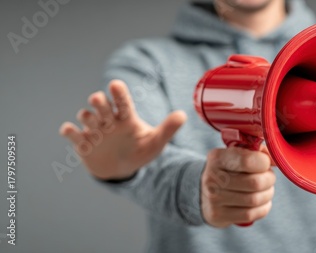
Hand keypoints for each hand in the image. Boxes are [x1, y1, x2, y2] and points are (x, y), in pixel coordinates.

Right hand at [59, 80, 185, 179]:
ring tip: (94, 124)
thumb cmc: (140, 152)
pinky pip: (73, 134)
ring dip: (87, 117)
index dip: (118, 93)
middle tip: (99, 100)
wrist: (122, 169)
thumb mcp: (156, 142)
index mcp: (126, 117)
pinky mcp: (83, 144)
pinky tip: (69, 130)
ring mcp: (95, 131)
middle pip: (101, 105)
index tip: (115, 84)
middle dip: (99, 101)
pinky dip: (69, 131)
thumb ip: (168, 129)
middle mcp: (109, 120)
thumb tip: (183, 115)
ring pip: (86, 117)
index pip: (122, 101)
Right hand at [201, 146, 274, 227]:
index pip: (248, 161)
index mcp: (217, 158)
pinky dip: (263, 208)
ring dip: (268, 194)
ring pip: (255, 200)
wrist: (204, 190)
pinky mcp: (218, 215)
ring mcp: (214, 199)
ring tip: (266, 189)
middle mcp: (212, 178)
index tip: (265, 163)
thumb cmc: (228, 169)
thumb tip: (276, 160)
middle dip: (269, 179)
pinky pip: (251, 214)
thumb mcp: (236, 154)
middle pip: (255, 183)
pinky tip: (262, 202)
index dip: (264, 162)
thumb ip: (257, 152)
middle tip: (269, 177)